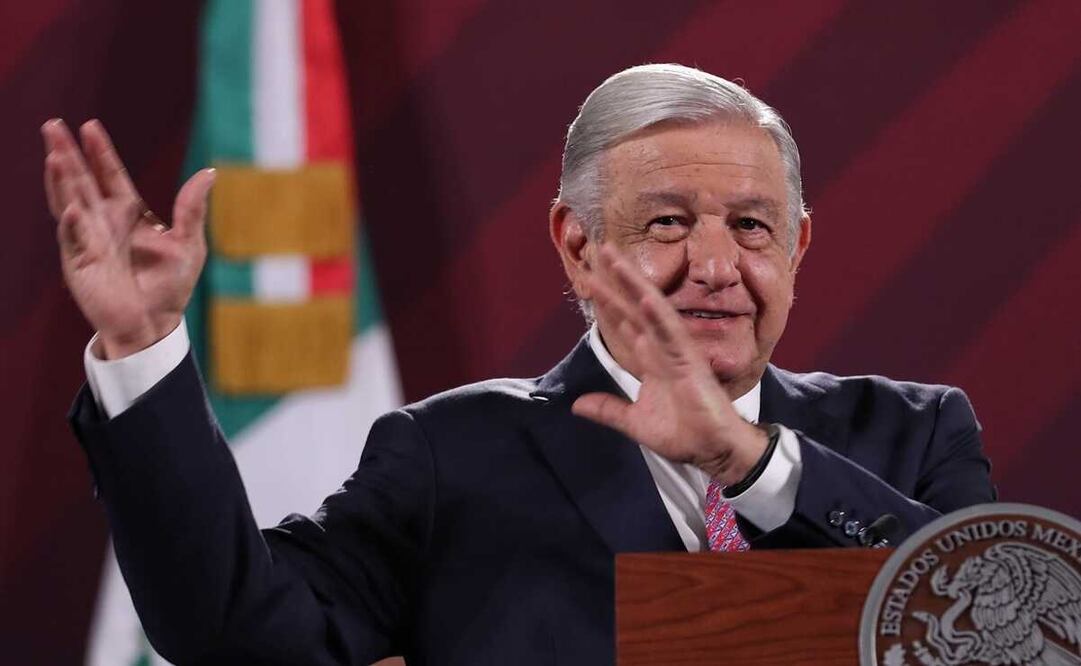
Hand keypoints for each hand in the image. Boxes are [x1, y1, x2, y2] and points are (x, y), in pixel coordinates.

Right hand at [42, 119, 214, 358]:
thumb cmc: (170, 286)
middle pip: (81, 181)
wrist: (154, 324)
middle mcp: (104, 222)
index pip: (111, 176)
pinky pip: (75, 239)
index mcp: (129, 214)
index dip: (101, 152)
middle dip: (67, 154)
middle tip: (53, 125)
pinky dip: (73, 223)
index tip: (90, 126)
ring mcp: (88, 240)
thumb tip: (210, 171)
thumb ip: (192, 208)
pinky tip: (72, 208)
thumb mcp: (188, 243)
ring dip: (61, 180)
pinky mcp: (80, 263)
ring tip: (54, 155)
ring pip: (70, 202)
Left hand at [571, 245, 766, 485]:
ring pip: (651, 309)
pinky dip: (657, 315)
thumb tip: (576, 405)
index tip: (588, 278)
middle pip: (634, 306)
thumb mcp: (634, 422)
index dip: (607, 300)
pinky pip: (671, 333)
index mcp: (650, 358)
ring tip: (614, 259)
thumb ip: (608, 410)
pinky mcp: (690, 361)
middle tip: (599, 251)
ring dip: (633, 283)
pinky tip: (643, 297)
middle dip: (616, 280)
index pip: (624, 321)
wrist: (711, 450)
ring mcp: (675, 350)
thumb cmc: (683, 433)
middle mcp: (661, 347)